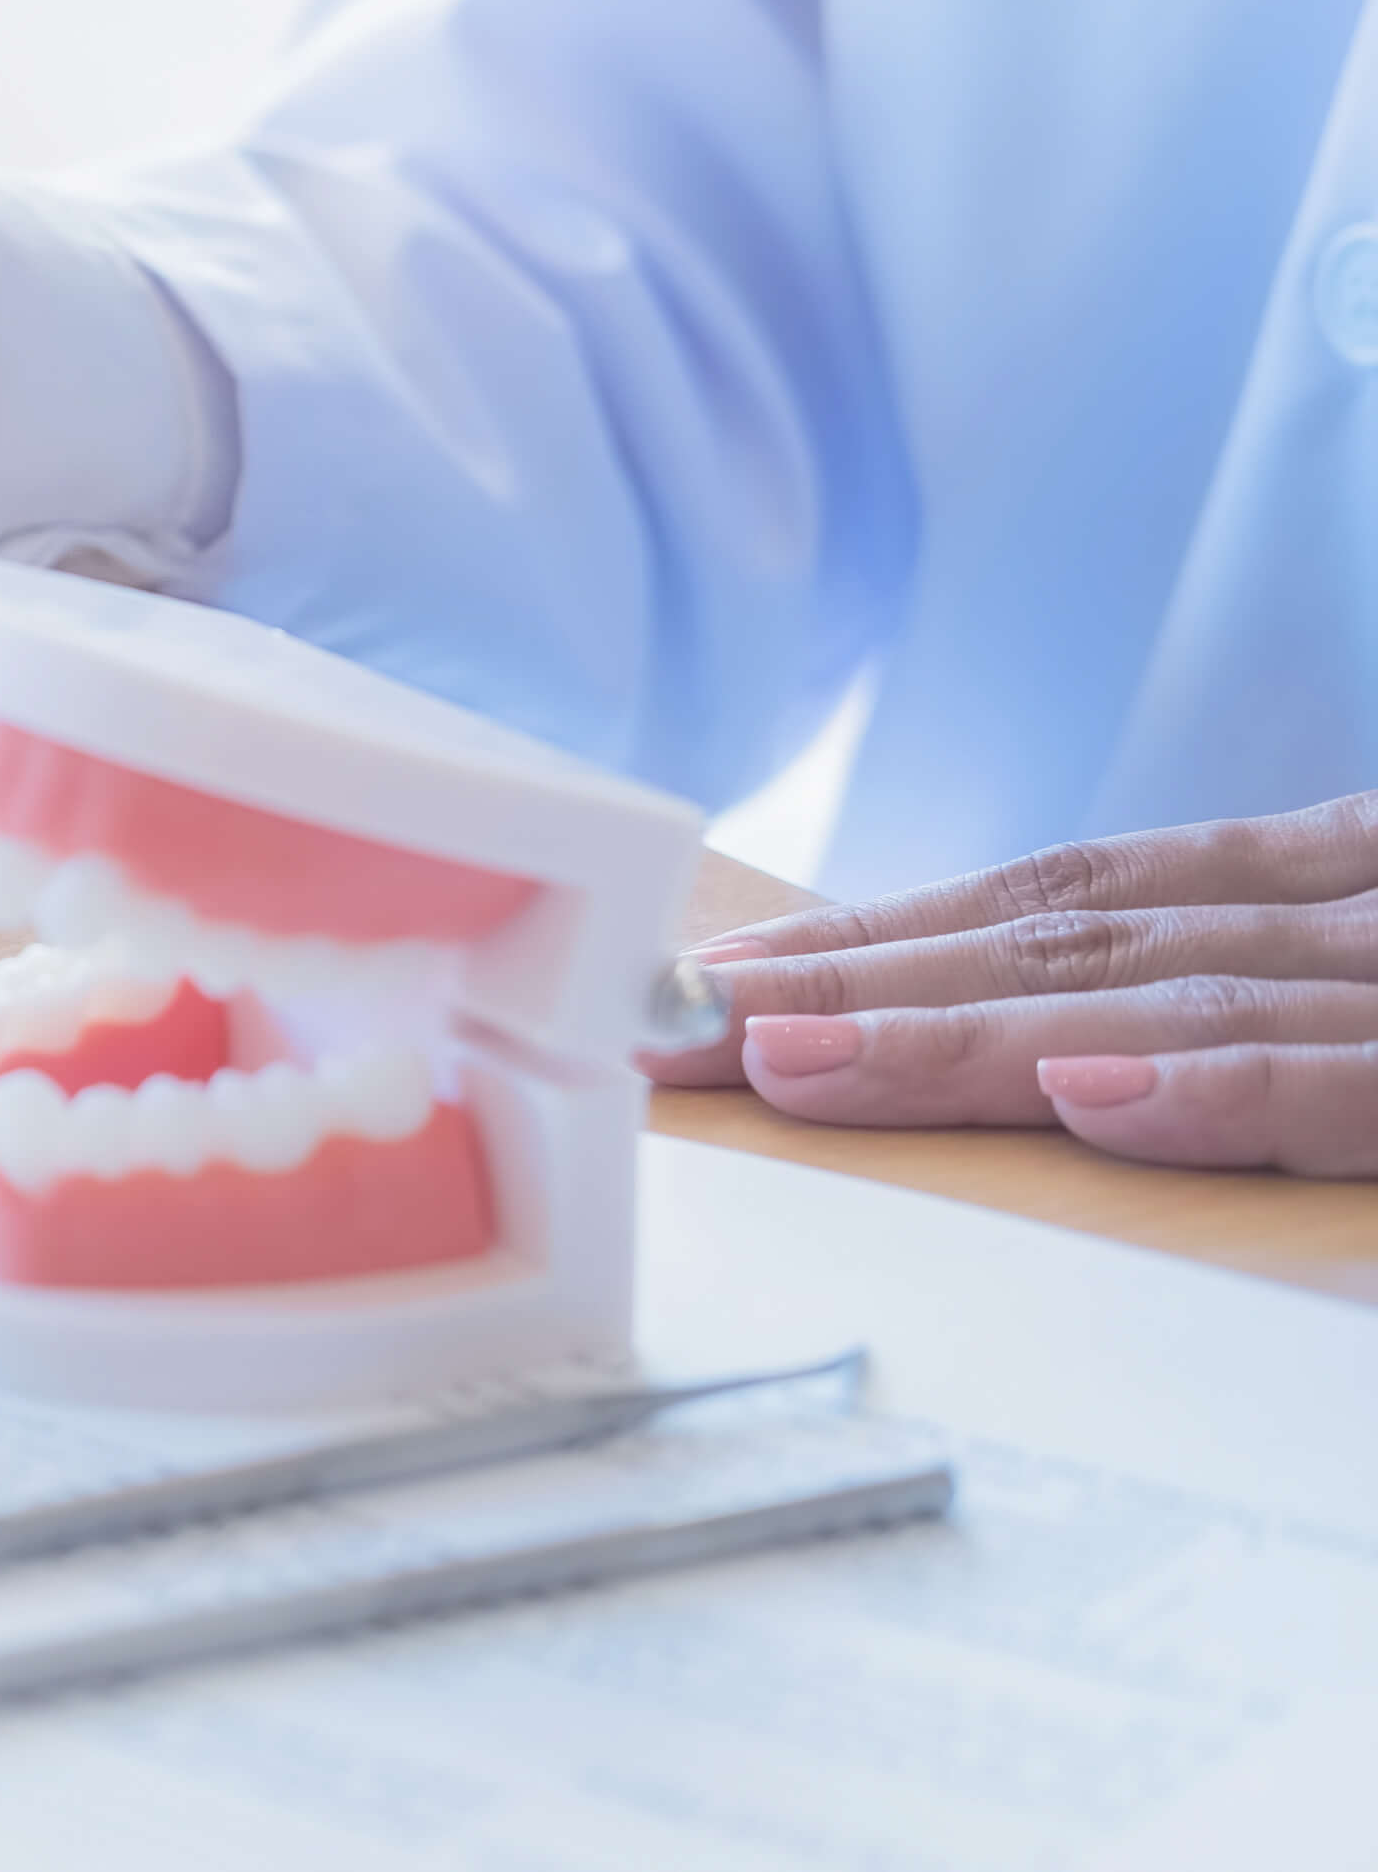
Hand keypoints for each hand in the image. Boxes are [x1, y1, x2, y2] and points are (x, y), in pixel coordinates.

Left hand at [645, 794, 1377, 1174]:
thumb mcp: (1372, 983)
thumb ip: (1245, 995)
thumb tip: (1042, 1051)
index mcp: (1333, 883)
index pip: (1070, 900)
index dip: (887, 932)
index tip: (717, 976)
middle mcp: (1357, 913)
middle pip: (1072, 944)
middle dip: (856, 984)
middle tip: (675, 1031)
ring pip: (1167, 999)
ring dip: (969, 1032)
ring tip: (790, 1059)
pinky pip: (1352, 1078)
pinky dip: (1218, 1088)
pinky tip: (1081, 1100)